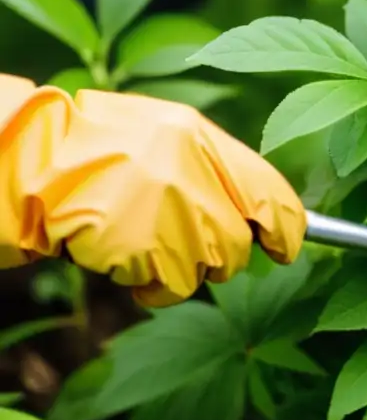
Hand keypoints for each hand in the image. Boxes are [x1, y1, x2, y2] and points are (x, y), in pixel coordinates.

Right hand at [0, 76, 304, 306]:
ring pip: (207, 268)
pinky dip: (149, 284)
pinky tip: (121, 257)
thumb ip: (212, 165)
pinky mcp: (139, 246)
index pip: (271, 192)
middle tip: (185, 244)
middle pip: (239, 242)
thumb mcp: (163, 135)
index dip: (288, 228)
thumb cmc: (97, 151)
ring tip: (142, 244)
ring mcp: (165, 210)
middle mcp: (191, 170)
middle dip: (221, 256)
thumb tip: (261, 216)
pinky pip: (168, 285)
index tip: (288, 247)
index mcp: (199, 135)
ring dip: (180, 270)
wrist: (25, 164)